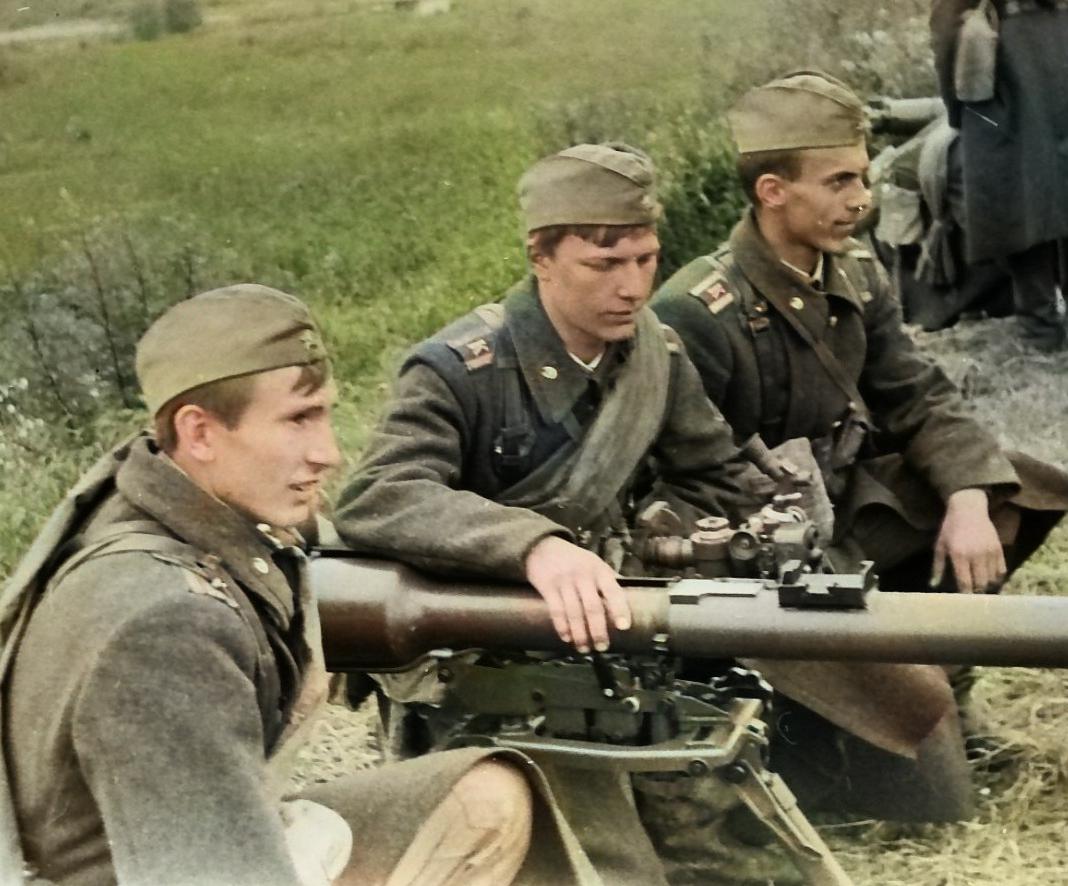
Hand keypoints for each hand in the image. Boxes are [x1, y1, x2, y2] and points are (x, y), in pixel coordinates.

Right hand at [524, 536, 631, 652]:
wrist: (542, 547)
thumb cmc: (574, 559)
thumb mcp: (594, 562)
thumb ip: (608, 580)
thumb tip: (630, 597)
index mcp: (599, 570)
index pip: (613, 591)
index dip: (620, 609)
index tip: (624, 627)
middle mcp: (583, 575)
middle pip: (593, 607)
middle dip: (598, 630)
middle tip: (602, 647)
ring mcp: (564, 581)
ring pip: (574, 613)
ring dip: (580, 634)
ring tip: (584, 649)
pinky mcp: (548, 587)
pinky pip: (556, 611)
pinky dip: (562, 627)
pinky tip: (567, 638)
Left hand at [931, 488, 1005, 592]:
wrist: (968, 510)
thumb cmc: (950, 528)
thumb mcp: (940, 546)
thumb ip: (938, 566)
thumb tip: (933, 585)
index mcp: (959, 555)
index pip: (964, 582)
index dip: (965, 594)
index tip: (963, 601)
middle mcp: (976, 555)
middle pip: (980, 583)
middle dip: (976, 591)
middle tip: (972, 593)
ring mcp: (989, 552)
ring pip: (992, 579)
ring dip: (986, 584)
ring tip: (980, 585)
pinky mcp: (999, 549)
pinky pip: (1001, 570)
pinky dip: (996, 576)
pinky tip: (990, 576)